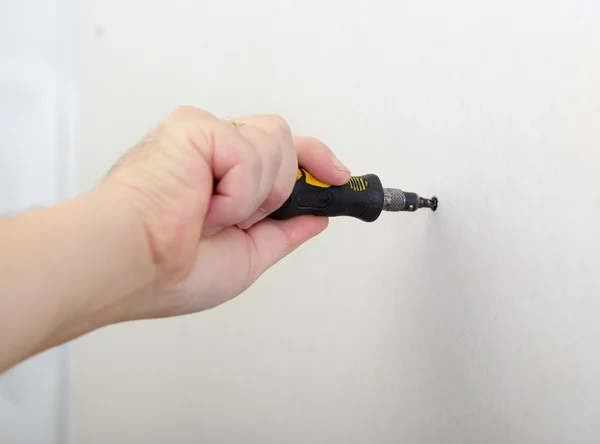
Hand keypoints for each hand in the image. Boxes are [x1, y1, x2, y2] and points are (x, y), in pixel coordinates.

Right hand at [101, 106, 350, 320]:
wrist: (134, 267)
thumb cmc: (172, 270)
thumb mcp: (248, 257)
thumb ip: (284, 232)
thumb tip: (317, 216)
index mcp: (223, 177)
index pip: (282, 150)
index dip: (315, 159)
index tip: (339, 176)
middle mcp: (215, 152)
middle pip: (284, 140)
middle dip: (281, 187)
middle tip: (241, 219)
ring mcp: (204, 136)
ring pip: (275, 144)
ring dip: (253, 197)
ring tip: (212, 217)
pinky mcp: (193, 128)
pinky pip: (248, 153)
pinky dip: (236, 194)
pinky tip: (204, 208)